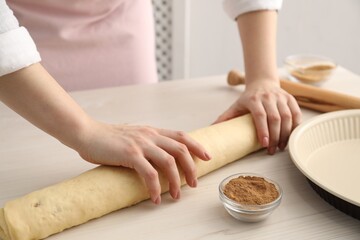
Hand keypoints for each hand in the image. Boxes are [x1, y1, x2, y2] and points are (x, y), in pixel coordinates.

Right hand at [76, 120, 211, 203]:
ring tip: (176, 195)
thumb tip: (158, 156)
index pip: (181, 136)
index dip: (197, 145)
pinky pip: (149, 173)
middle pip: (180, 149)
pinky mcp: (130, 154)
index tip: (207, 156)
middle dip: (191, 168)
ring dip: (176, 181)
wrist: (87, 133)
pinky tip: (155, 198)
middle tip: (194, 184)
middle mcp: (150, 135)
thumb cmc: (108, 138)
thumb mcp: (133, 135)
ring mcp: (141, 144)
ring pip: (169, 162)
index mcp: (152, 131)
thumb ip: (147, 143)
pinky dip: (155, 187)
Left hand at [214, 79, 301, 153]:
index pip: (260, 115)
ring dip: (286, 134)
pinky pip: (296, 114)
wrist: (262, 83)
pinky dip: (296, 126)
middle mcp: (269, 97)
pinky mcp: (290, 99)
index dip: (263, 130)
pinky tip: (291, 137)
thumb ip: (224, 118)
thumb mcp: (235, 106)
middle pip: (275, 118)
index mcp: (254, 99)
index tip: (264, 144)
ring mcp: (281, 97)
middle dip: (275, 136)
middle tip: (273, 150)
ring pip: (288, 117)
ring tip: (281, 147)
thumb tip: (211, 128)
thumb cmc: (248, 98)